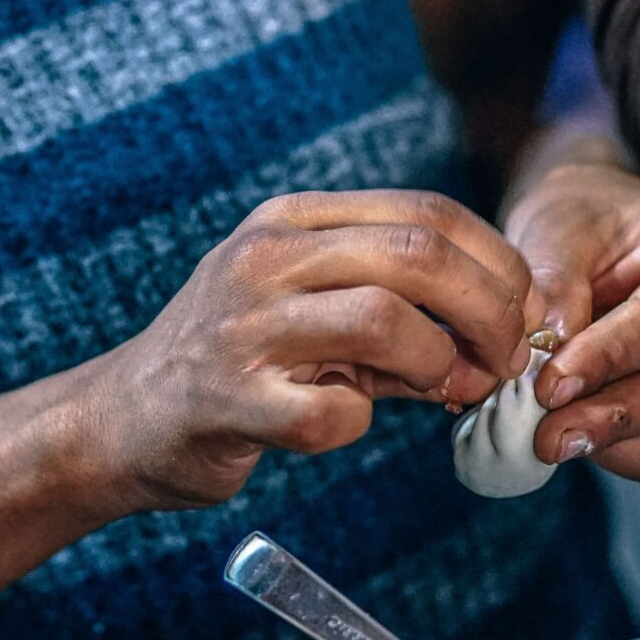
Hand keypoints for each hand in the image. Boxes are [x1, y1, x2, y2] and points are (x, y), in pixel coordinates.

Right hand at [84, 190, 539, 509]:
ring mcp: (243, 327)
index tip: (521, 317)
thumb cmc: (235, 365)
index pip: (428, 214)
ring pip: (386, 321)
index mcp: (292, 222)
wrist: (119, 421)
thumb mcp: (308, 309)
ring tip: (445, 393)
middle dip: (491, 312)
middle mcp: (265, 259)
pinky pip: (333, 413)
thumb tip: (499, 340)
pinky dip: (360, 425)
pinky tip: (342, 424)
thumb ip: (399, 312)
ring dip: (440, 364)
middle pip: (420, 255)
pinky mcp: (229, 401)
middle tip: (505, 361)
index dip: (497, 265)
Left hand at [502, 151, 639, 487]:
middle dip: (607, 416)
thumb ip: (556, 285)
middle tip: (542, 433)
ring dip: (612, 444)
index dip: (608, 360)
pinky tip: (572, 436)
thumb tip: (546, 351)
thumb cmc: (585, 222)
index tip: (550, 386)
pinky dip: (621, 457)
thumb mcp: (560, 230)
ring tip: (547, 436)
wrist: (595, 232)